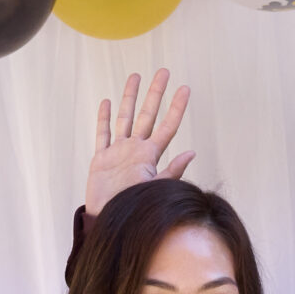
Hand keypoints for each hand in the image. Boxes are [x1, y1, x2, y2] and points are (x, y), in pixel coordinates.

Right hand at [87, 69, 193, 215]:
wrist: (109, 221)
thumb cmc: (135, 210)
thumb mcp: (156, 189)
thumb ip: (172, 171)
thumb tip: (192, 153)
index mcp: (150, 155)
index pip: (167, 126)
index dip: (176, 107)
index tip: (185, 88)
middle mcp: (136, 150)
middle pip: (147, 114)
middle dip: (155, 93)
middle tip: (163, 72)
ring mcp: (119, 152)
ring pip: (125, 118)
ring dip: (129, 98)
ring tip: (135, 77)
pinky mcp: (102, 159)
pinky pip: (103, 134)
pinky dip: (104, 119)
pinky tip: (107, 103)